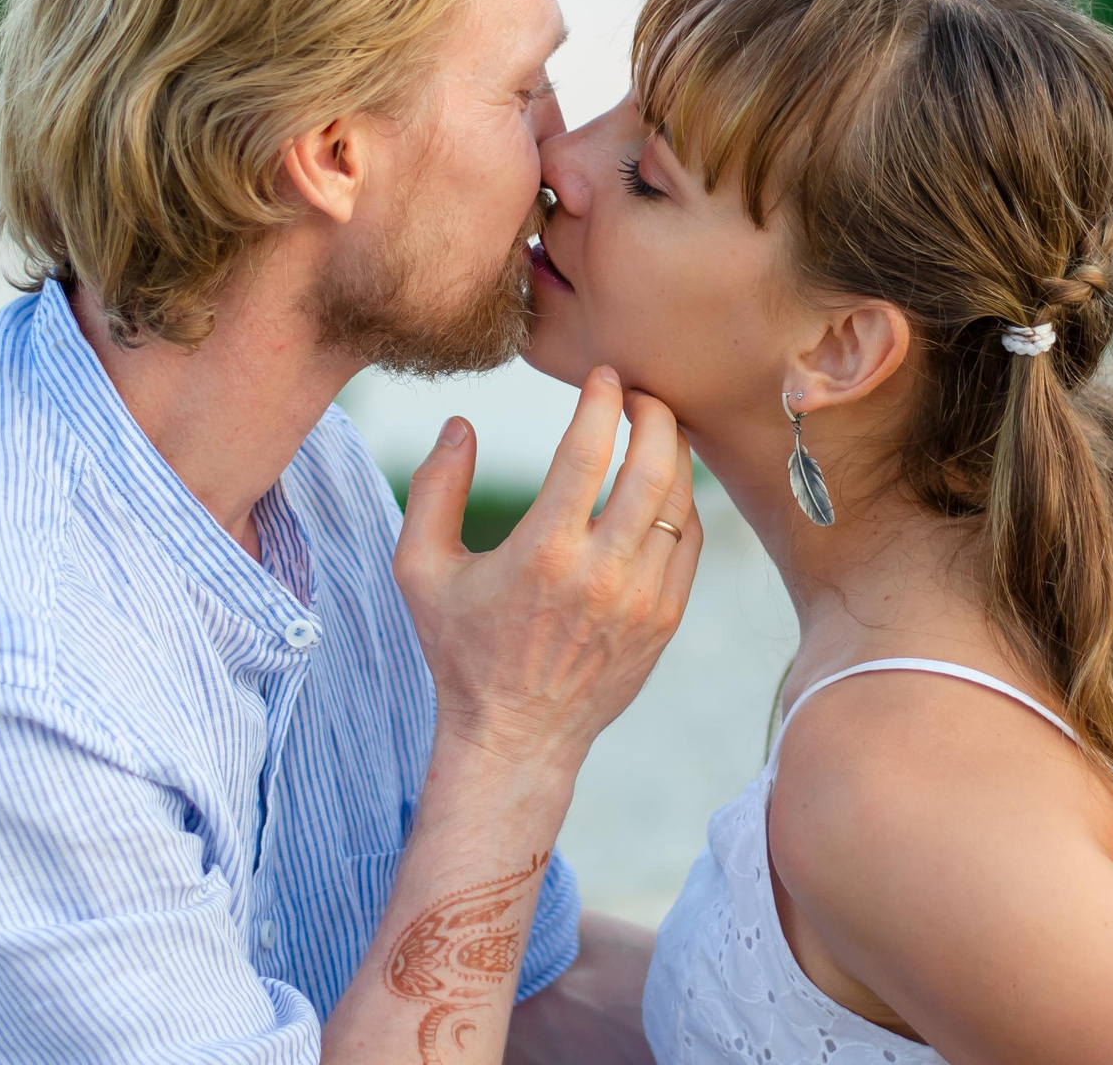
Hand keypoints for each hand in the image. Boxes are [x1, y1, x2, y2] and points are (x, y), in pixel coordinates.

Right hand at [394, 367, 701, 774]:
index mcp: (543, 553)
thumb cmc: (462, 650)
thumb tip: (460, 426)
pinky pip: (691, 543)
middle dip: (653, 414)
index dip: (601, 400)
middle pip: (653, 466)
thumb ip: (434, 490)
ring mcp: (641, 600)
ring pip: (681, 503)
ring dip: (674, 454)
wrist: (515, 738)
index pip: (588, 450)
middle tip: (640, 394)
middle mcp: (601, 574)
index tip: (603, 375)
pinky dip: (683, 504)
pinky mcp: (664, 621)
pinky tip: (663, 486)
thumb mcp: (421, 570)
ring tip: (656, 430)